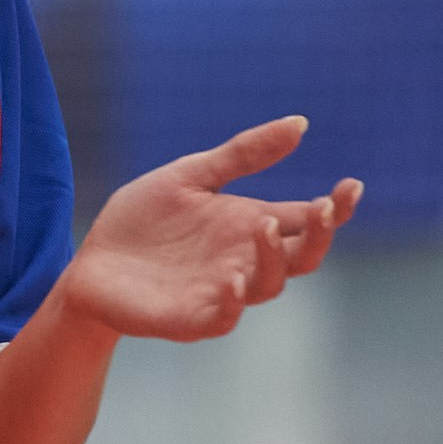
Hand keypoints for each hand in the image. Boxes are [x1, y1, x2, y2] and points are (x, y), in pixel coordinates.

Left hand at [57, 116, 359, 340]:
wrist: (91, 262)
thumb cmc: (142, 221)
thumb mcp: (192, 175)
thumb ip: (244, 154)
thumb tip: (301, 124)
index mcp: (249, 226)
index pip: (306, 221)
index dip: (335, 208)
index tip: (352, 186)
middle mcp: (245, 261)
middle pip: (301, 257)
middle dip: (319, 235)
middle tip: (324, 208)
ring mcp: (221, 292)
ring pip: (269, 286)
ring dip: (273, 260)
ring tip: (263, 226)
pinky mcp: (190, 319)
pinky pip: (223, 318)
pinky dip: (234, 302)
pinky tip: (234, 280)